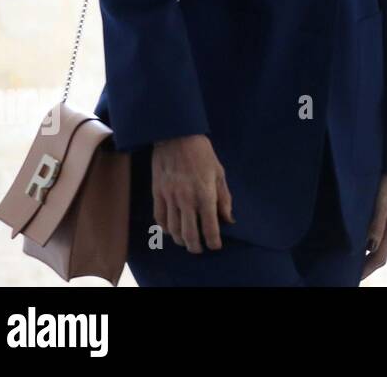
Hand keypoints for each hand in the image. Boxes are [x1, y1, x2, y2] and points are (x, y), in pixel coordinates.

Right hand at [150, 134, 233, 252]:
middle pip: (189, 233)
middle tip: (200, 249)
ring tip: (187, 242)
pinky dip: (166, 228)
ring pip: (173, 229)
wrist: (176, 137)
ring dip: (180, 240)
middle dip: (196, 246)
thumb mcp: (220, 173)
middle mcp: (186, 199)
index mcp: (205, 193)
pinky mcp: (158, 193)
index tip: (216, 246)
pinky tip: (172, 230)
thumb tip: (228, 219)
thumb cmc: (202, 154)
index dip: (213, 241)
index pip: (210, 226)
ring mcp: (170, 197)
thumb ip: (224, 198)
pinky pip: (160, 218)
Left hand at [361, 174, 386, 280]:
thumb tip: (370, 247)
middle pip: (381, 255)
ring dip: (369, 258)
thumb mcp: (383, 200)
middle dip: (368, 267)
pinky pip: (381, 237)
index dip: (367, 269)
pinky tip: (361, 244)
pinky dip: (371, 246)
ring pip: (381, 247)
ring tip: (354, 264)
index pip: (380, 256)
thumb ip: (377, 223)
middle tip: (351, 275)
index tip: (354, 278)